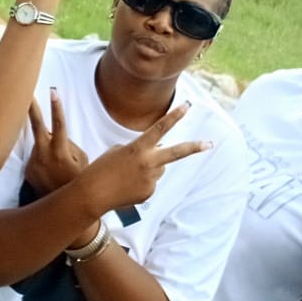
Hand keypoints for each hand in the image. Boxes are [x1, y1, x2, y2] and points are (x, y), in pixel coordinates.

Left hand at [25, 88, 89, 196]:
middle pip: (36, 126)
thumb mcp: (83, 161)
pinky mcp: (27, 171)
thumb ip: (69, 144)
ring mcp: (33, 163)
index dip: (56, 107)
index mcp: (60, 151)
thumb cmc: (78, 181)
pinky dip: (43, 160)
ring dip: (48, 147)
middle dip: (32, 109)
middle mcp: (43, 155)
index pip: (58, 124)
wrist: (65, 207)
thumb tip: (57, 136)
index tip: (53, 92)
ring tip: (58, 164)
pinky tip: (51, 173)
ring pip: (40, 145)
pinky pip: (36, 158)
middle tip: (26, 94)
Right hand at [76, 103, 207, 222]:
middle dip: (194, 147)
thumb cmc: (102, 169)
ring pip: (159, 168)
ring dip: (149, 167)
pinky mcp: (149, 193)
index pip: (160, 128)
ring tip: (127, 173)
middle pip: (176, 153)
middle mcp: (149, 164)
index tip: (187, 105)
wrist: (92, 194)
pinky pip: (150, 183)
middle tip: (209, 144)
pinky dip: (141, 182)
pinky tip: (126, 185)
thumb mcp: (119, 151)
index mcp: (138, 148)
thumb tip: (161, 156)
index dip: (174, 116)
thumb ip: (142, 150)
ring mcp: (151, 180)